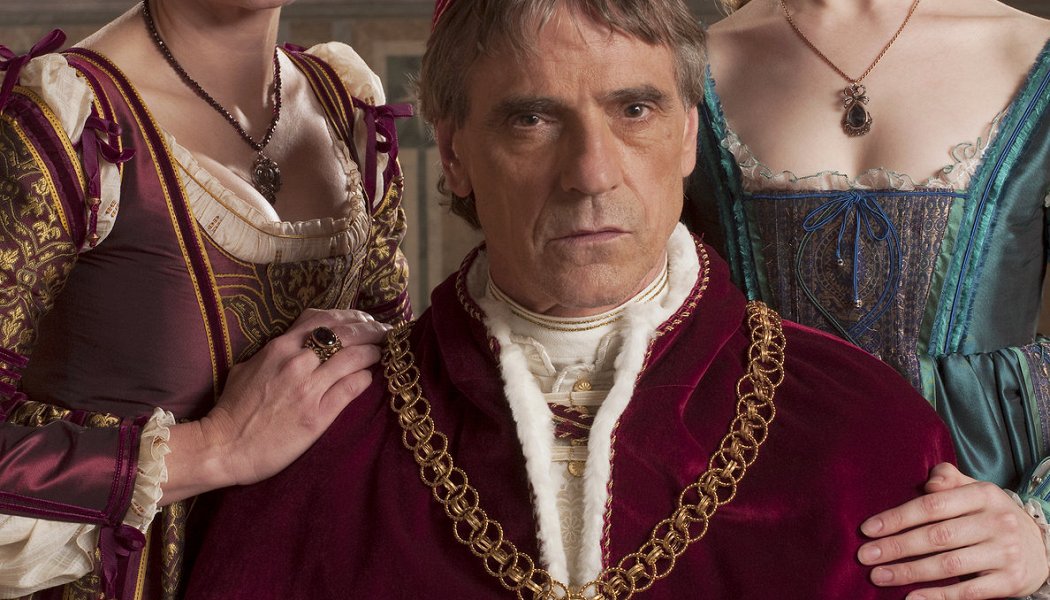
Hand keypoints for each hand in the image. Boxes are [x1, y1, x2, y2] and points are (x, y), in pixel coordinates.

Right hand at [164, 309, 390, 501]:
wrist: (223, 447)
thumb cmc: (233, 409)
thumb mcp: (249, 367)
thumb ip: (275, 352)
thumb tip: (296, 344)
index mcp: (280, 346)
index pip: (327, 319)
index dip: (353, 317)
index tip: (366, 320)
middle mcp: (297, 361)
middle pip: (347, 333)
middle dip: (372, 330)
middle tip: (387, 334)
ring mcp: (308, 388)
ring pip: (355, 358)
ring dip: (375, 353)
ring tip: (383, 354)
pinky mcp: (318, 415)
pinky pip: (352, 388)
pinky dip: (366, 379)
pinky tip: (371, 378)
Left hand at [857, 462, 1048, 598]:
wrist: (1041, 546)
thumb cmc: (990, 515)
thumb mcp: (974, 490)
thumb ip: (947, 480)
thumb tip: (927, 483)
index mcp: (983, 494)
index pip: (932, 505)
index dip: (898, 518)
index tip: (867, 529)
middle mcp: (997, 522)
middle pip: (937, 536)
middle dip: (896, 547)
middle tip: (865, 555)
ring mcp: (1005, 552)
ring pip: (949, 565)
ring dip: (909, 572)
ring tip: (878, 576)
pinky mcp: (1010, 581)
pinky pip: (968, 592)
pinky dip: (938, 596)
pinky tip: (911, 598)